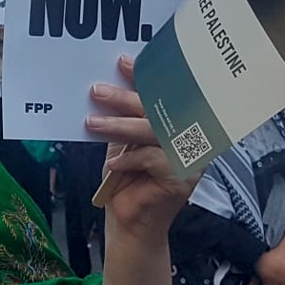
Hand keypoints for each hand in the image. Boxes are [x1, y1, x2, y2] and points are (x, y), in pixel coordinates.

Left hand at [85, 56, 202, 246]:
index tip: (123, 63)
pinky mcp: (183, 179)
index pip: (167, 95)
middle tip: (98, 91)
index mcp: (180, 125)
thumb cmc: (127, 179)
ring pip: (155, 132)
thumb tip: (108, 86)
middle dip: (126, 98)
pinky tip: (113, 164)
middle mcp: (191, 140)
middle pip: (161, 110)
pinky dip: (130, 158)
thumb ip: (126, 117)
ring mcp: (191, 160)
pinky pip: (154, 158)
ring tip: (93, 123)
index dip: (146, 78)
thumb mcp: (124, 140)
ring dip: (120, 126)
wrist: (129, 221)